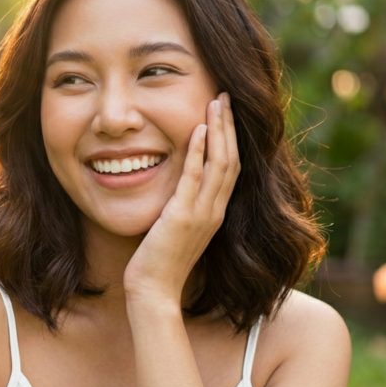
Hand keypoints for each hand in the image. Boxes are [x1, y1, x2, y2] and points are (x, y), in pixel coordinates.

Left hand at [122, 92, 240, 304]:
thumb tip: (175, 185)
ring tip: (216, 103)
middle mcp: (215, 211)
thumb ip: (181, 205)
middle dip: (229, 126)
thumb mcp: (175, 227)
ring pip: (221, 164)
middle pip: (232, 159)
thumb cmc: (158, 261)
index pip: (231, 167)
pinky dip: (199, 152)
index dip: (231, 138)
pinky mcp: (182, 217)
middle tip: (225, 96)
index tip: (225, 112)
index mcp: (215, 213)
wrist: (153, 290)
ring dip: (219, 130)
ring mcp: (202, 214)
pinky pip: (195, 178)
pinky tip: (197, 130)